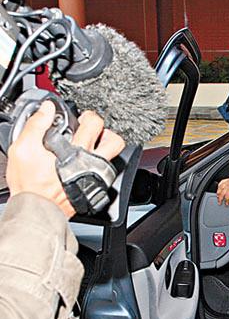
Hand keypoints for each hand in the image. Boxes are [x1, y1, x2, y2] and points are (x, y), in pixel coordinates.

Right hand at [6, 101, 124, 218]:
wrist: (37, 209)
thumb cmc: (31, 184)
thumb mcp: (24, 148)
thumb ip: (36, 125)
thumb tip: (47, 109)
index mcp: (77, 151)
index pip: (94, 124)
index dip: (86, 116)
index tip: (79, 118)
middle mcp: (92, 163)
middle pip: (115, 140)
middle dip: (104, 131)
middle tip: (91, 131)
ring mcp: (97, 177)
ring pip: (114, 158)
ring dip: (105, 148)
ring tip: (92, 146)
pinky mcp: (96, 188)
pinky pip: (107, 173)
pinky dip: (99, 165)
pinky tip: (86, 164)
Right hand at [217, 177, 228, 205]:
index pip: (227, 197)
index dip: (226, 201)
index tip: (226, 204)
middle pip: (222, 193)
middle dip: (220, 199)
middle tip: (219, 203)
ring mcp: (227, 182)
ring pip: (220, 188)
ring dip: (218, 193)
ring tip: (218, 197)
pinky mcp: (227, 179)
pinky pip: (221, 183)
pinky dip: (219, 186)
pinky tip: (218, 188)